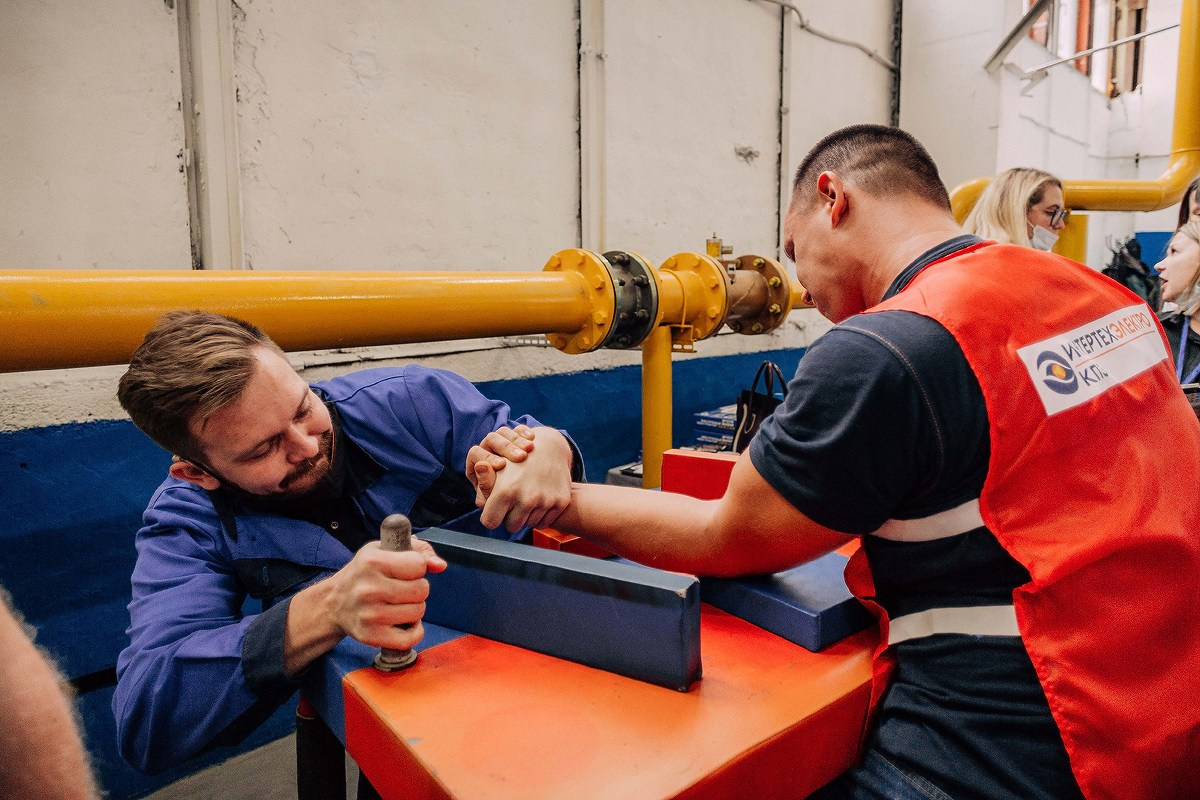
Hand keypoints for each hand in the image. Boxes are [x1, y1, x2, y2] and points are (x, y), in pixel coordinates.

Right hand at [324, 537, 447, 649]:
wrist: (333, 603)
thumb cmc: (363, 573)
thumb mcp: (384, 549)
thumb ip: (418, 550)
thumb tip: (440, 566)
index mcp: (372, 562)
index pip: (418, 565)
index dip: (417, 567)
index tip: (405, 570)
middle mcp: (369, 588)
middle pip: (421, 590)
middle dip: (418, 588)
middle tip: (402, 589)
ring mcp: (369, 615)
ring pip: (418, 612)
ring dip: (414, 608)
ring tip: (398, 604)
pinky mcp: (371, 636)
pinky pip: (409, 638)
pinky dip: (413, 631)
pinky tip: (402, 622)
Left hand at [475, 427, 572, 532]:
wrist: (550, 448)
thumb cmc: (516, 460)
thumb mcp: (496, 470)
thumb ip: (484, 488)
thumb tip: (480, 504)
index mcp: (505, 491)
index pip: (490, 522)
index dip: (491, 516)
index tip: (494, 510)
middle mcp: (526, 498)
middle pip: (511, 527)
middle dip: (509, 517)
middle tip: (512, 502)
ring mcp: (545, 501)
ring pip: (528, 525)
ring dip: (525, 516)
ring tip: (526, 498)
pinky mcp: (560, 502)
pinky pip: (544, 522)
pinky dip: (539, 515)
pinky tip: (538, 500)